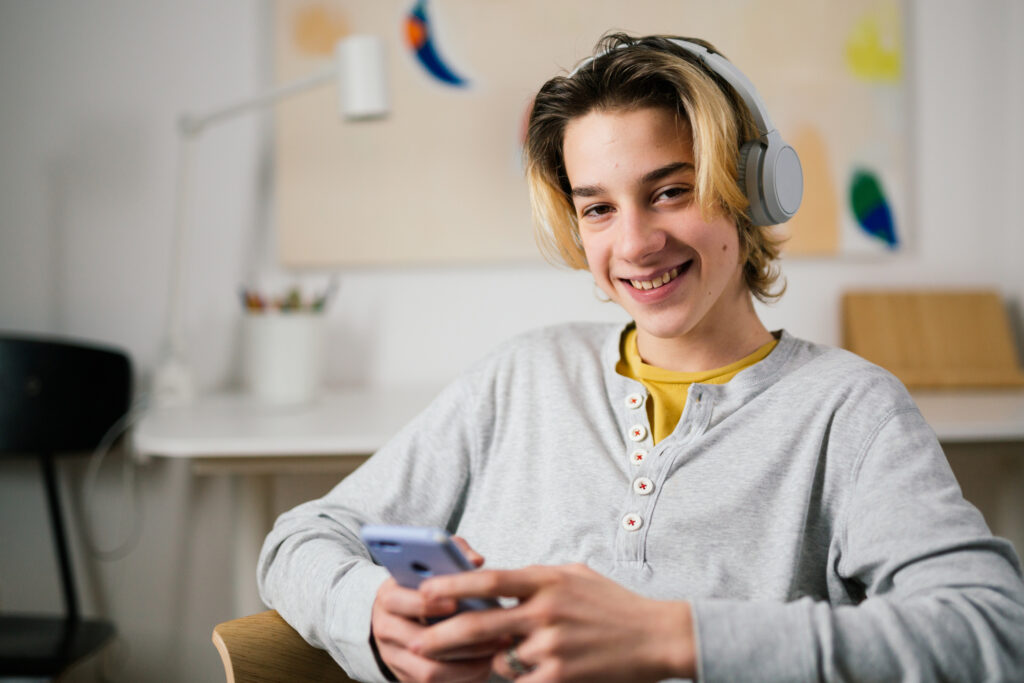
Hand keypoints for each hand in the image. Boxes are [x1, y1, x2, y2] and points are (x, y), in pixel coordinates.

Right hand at [370, 537, 502, 681]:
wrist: (401, 616)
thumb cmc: (424, 585)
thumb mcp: (432, 562)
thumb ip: (453, 552)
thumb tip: (475, 560)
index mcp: (389, 597)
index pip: (398, 601)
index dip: (426, 603)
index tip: (454, 602)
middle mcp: (386, 629)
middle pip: (419, 642)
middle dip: (459, 640)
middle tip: (492, 633)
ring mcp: (395, 657)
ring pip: (428, 671)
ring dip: (465, 665)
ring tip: (494, 652)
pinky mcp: (407, 677)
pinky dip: (463, 678)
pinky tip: (485, 665)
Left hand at [411, 563, 695, 681]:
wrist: (657, 636)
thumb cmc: (614, 605)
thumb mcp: (575, 576)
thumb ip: (536, 579)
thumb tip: (499, 583)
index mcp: (547, 581)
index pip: (489, 580)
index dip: (452, 586)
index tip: (425, 591)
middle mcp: (546, 612)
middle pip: (480, 624)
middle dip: (442, 636)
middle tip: (417, 642)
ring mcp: (552, 647)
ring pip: (498, 660)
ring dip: (491, 662)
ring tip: (489, 660)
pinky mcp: (560, 678)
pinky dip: (514, 681)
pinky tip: (518, 675)